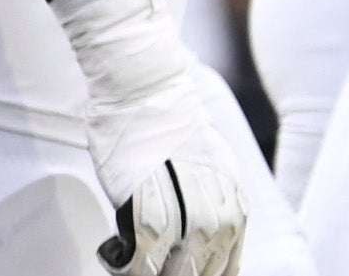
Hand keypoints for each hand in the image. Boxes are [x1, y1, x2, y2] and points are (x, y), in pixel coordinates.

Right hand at [52, 0, 246, 275]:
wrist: (146, 91)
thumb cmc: (170, 119)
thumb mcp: (210, 164)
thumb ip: (210, 196)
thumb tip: (201, 214)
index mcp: (234, 211)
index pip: (226, 266)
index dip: (205, 272)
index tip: (185, 269)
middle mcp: (216, 223)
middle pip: (201, 272)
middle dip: (178, 272)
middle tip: (157, 266)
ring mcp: (183, 222)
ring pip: (173, 272)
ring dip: (152, 271)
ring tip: (135, 264)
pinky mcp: (147, 216)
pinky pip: (140, 262)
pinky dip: (127, 265)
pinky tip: (114, 257)